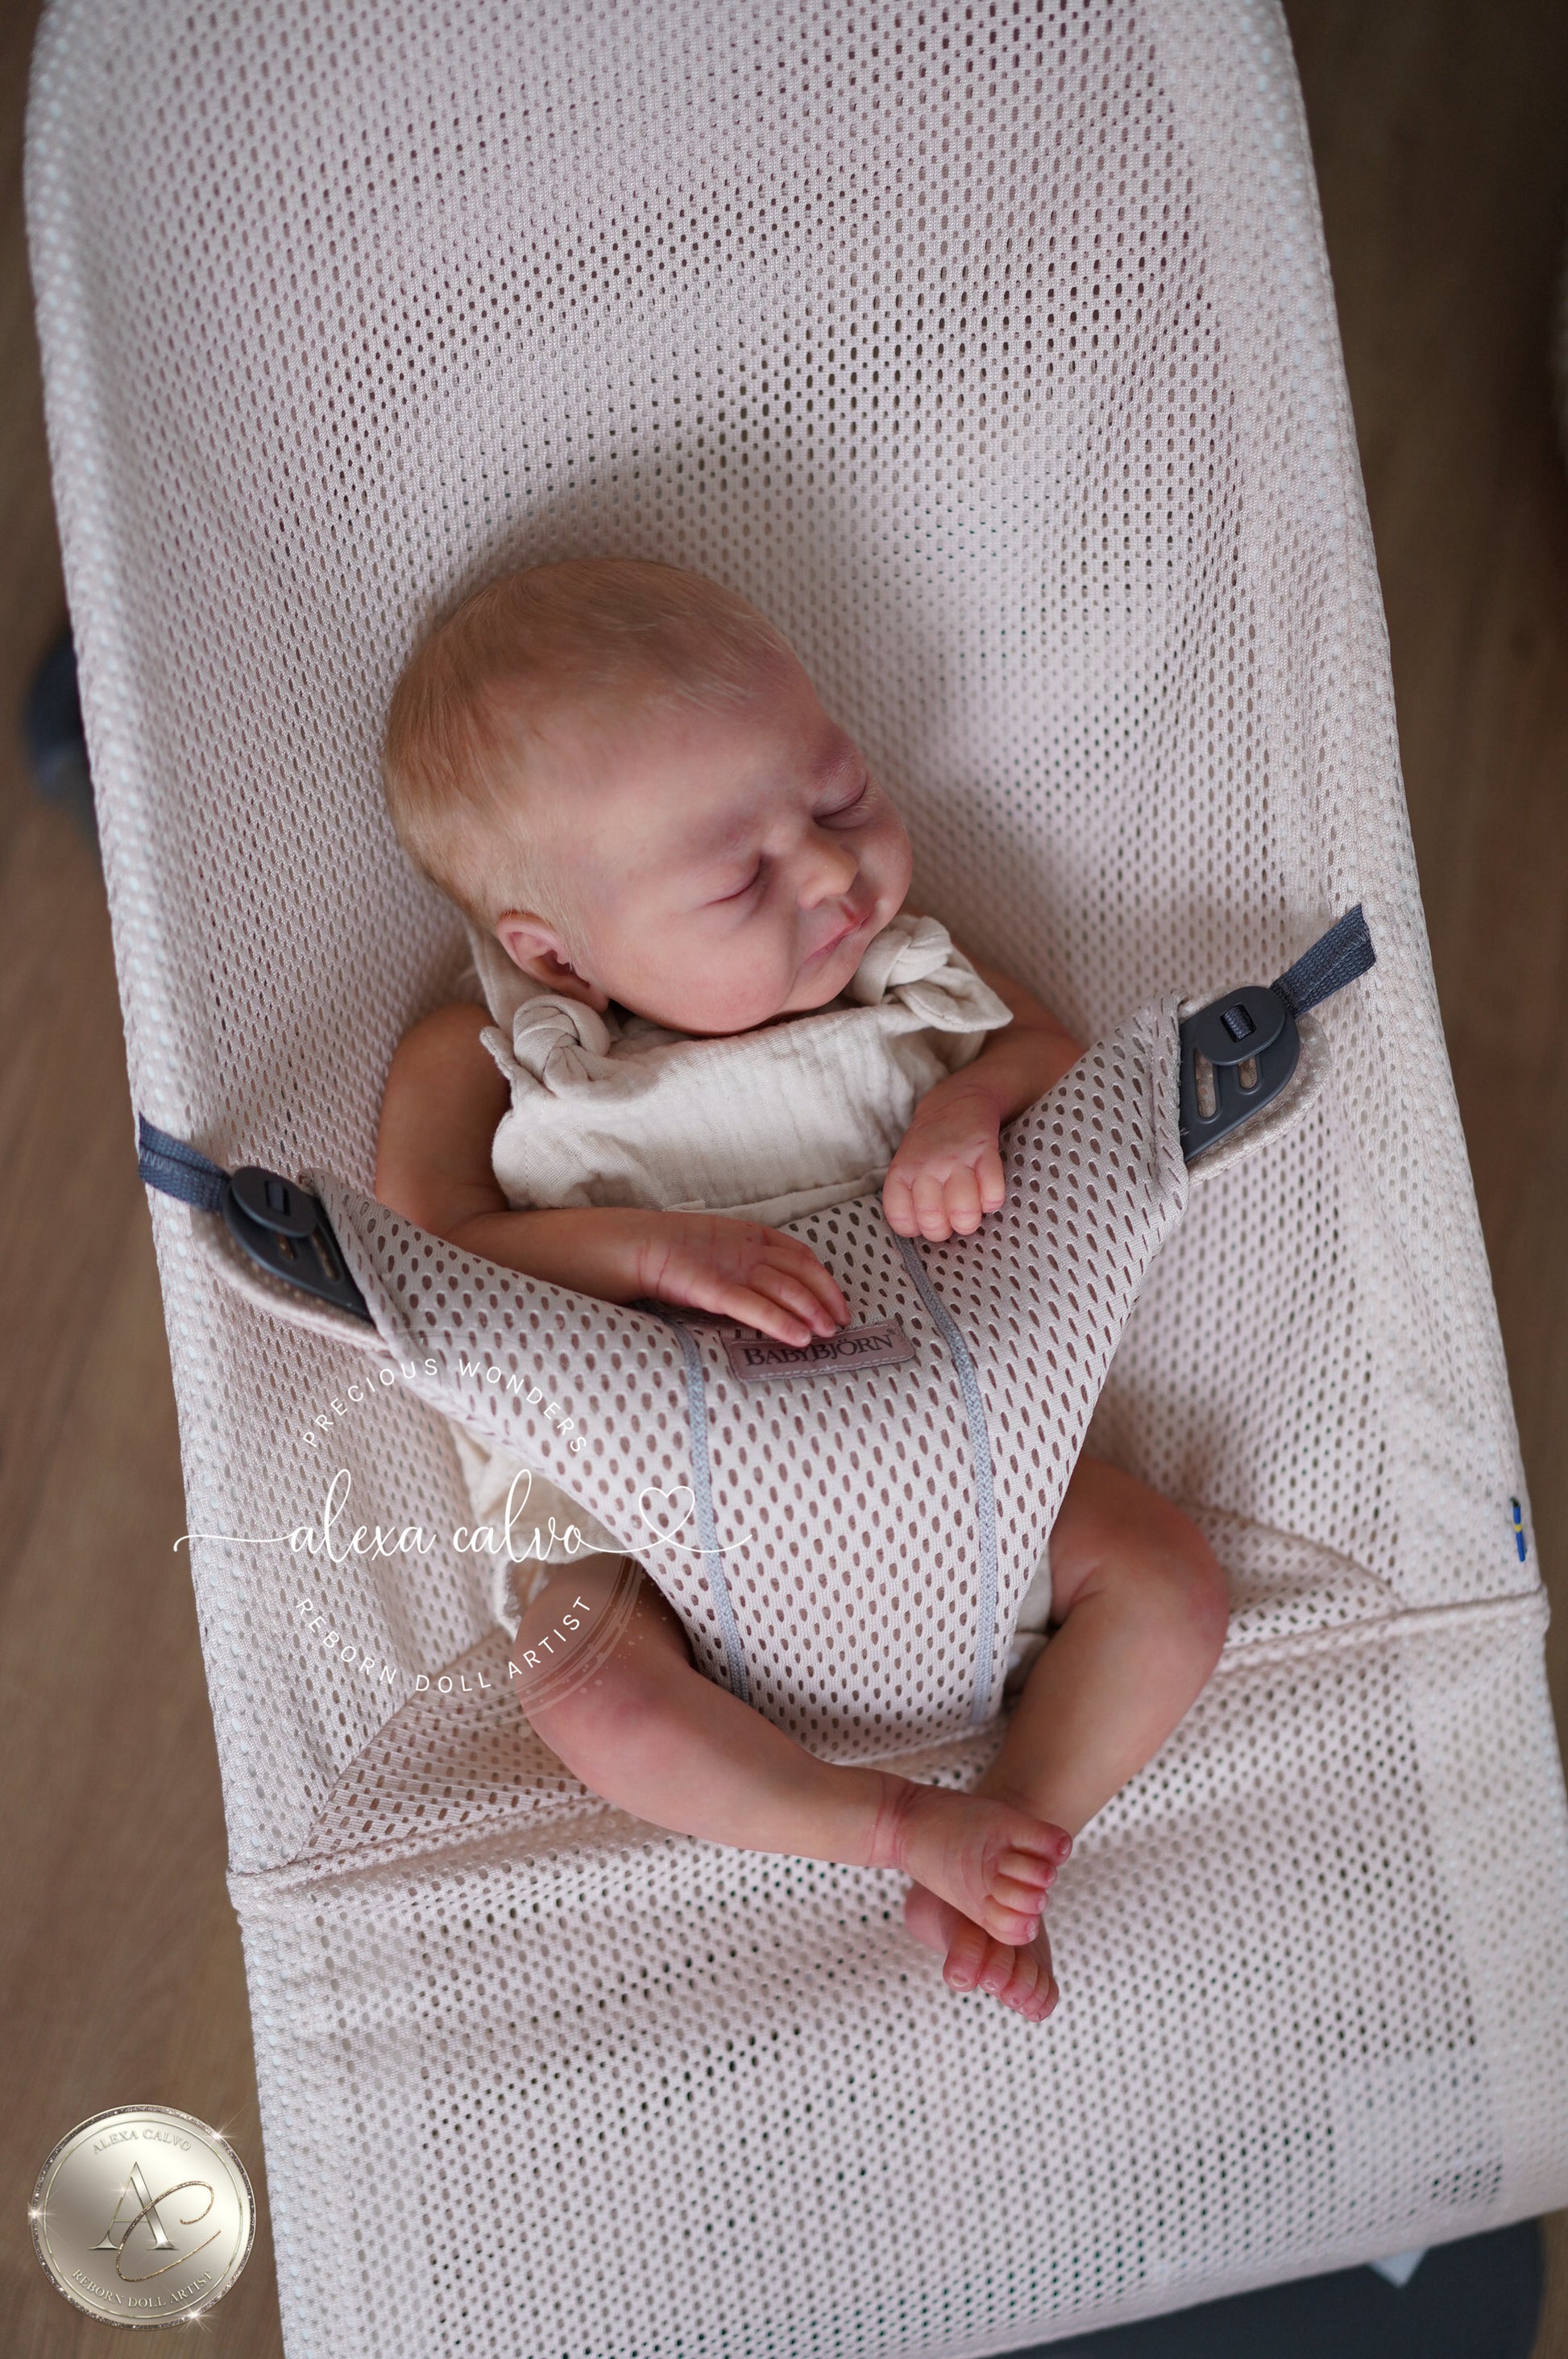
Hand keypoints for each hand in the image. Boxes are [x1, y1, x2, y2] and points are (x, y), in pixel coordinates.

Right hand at [630, 1210, 849, 1345]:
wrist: (635, 1246)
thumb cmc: (673, 1254)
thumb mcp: (718, 1254)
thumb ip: (744, 1267)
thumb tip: (774, 1293)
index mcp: (751, 1236)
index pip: (801, 1255)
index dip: (824, 1279)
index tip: (838, 1304)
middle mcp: (748, 1250)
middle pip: (802, 1271)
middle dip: (826, 1296)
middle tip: (840, 1323)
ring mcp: (733, 1267)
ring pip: (785, 1288)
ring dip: (811, 1310)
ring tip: (826, 1333)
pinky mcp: (715, 1288)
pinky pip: (754, 1306)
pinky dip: (781, 1321)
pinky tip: (799, 1337)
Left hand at [882, 1084, 1005, 1241]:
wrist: (958, 1100)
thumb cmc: (930, 1145)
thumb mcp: (907, 1164)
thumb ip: (909, 1196)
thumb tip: (922, 1232)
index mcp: (902, 1172)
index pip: (901, 1219)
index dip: (916, 1228)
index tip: (925, 1221)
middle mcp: (926, 1166)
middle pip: (933, 1221)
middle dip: (946, 1230)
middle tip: (951, 1218)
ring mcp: (956, 1159)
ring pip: (963, 1212)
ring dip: (969, 1220)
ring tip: (970, 1210)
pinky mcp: (984, 1151)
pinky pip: (992, 1193)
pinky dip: (992, 1201)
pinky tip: (987, 1194)